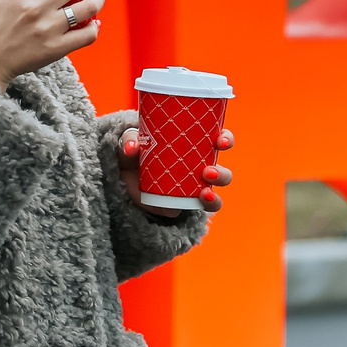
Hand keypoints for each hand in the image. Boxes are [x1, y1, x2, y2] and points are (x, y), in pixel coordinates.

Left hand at [119, 124, 235, 213]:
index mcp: (193, 145)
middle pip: (221, 172)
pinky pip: (200, 207)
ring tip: (204, 192)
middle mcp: (198, 167)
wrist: (120, 179)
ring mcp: (192, 188)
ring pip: (214, 192)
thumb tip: (133, 147)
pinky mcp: (183, 204)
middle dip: (222, 174)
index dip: (226, 140)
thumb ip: (129, 139)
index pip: (218, 140)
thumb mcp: (130, 142)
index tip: (221, 141)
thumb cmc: (131, 153)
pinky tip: (201, 200)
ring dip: (215, 195)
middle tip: (208, 172)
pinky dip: (206, 205)